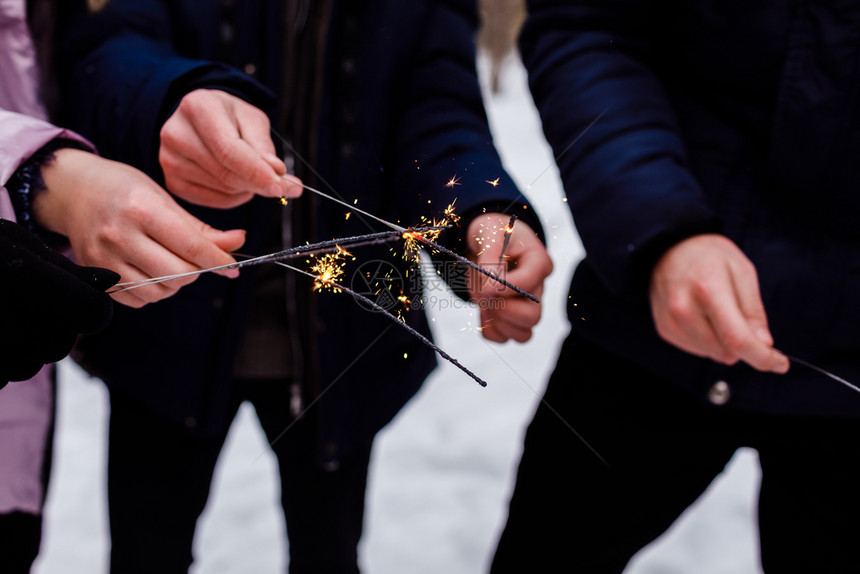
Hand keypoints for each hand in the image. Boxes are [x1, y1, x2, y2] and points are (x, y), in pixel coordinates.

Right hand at [0, 218, 118, 384]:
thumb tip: (111, 281)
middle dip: (51, 329)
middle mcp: (3, 314)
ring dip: (24, 348)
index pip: (92, 313)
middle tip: (21, 305)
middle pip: (61, 344)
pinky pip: (3, 377)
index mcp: (19, 274)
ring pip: (32, 365)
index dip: (91, 311)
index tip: (80, 303)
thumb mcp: (12, 244)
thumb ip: (64, 269)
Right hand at [34, 148, 246, 307]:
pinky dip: (153, 292)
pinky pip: (138, 300)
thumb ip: (201, 228)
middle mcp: (119, 234)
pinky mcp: (95, 275)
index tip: (233, 266)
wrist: (74, 191)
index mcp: (142, 209)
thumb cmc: (125, 191)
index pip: (192, 247)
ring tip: (171, 263)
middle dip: (197, 271)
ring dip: (175, 284)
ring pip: (159, 292)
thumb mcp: (164, 198)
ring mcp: (103, 257)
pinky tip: (151, 272)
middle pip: (178, 274)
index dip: (219, 261)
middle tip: (196, 260)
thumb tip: (238, 243)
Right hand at [159, 89, 302, 207]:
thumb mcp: (252, 119)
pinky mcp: (172, 181)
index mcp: (198, 106)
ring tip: (251, 172)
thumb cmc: (230, 117)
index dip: (257, 172)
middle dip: (258, 183)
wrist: (202, 120)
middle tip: (282, 186)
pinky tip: (237, 182)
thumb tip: (278, 174)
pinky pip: (213, 201)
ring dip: (247, 188)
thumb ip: (264, 146)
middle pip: (226, 173)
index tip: (280, 187)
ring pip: (223, 188)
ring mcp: (169, 159)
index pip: (229, 150)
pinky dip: (234, 197)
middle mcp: (176, 132)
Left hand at [466, 213, 552, 342]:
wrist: (484, 242)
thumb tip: (491, 285)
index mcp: (538, 262)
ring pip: (523, 335)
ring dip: (497, 324)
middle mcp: (537, 288)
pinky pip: (503, 338)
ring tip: (484, 304)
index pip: (530, 282)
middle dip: (503, 310)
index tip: (485, 283)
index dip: (505, 287)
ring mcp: (526, 305)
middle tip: (485, 295)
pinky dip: (489, 330)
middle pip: (532, 317)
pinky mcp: (510, 317)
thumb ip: (490, 257)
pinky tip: (482, 311)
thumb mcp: (488, 232)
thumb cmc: (491, 232)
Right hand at [649, 233, 788, 372]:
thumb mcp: (742, 270)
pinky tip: (704, 317)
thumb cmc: (708, 256)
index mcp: (708, 289)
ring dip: (724, 342)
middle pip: (727, 351)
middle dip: (744, 344)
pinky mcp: (665, 329)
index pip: (737, 339)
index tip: (780, 363)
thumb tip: (763, 343)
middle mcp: (683, 308)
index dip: (763, 357)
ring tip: (718, 311)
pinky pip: (698, 350)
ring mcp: (671, 321)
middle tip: (742, 317)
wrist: (667, 249)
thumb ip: (753, 309)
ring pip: (713, 354)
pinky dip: (709, 340)